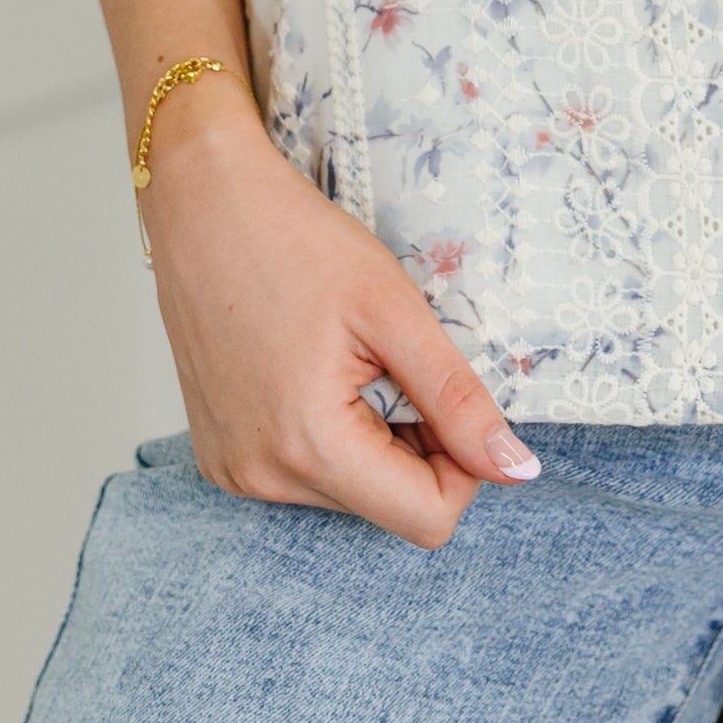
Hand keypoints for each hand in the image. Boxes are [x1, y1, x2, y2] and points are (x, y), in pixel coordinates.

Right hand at [143, 81, 539, 547]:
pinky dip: (330, 432)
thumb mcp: (394, 312)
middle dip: (414, 441)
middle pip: (388, 504)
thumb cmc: (295, 240)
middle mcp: (262, 480)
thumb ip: (457, 400)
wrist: (203, 203)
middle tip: (391, 359)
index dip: (462, 461)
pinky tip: (313, 368)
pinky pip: (305, 473)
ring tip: (347, 357)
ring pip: (350, 490)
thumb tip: (519, 470)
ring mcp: (235, 473)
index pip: (427, 519)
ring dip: (373, 436)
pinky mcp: (222, 457)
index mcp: (308, 449)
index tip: (447, 393)